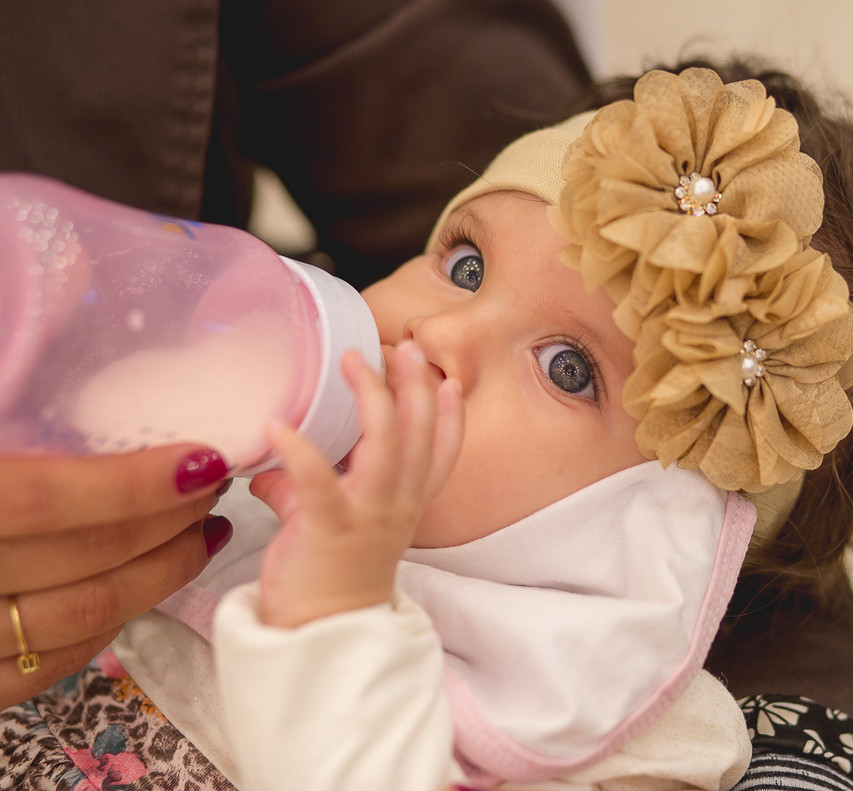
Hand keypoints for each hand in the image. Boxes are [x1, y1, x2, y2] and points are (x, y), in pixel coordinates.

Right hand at [0, 445, 230, 707]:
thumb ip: (24, 439)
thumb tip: (96, 421)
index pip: (45, 501)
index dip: (134, 484)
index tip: (201, 462)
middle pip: (88, 558)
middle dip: (170, 520)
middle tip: (211, 487)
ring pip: (88, 613)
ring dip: (162, 571)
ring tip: (201, 531)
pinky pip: (59, 662)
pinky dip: (116, 620)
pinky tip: (146, 584)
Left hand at [250, 342, 462, 627]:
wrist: (324, 637)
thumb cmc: (331, 582)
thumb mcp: (328, 524)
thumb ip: (302, 488)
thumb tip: (268, 466)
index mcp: (404, 504)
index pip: (442, 453)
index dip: (451, 415)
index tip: (449, 380)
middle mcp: (397, 505)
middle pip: (420, 435)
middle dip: (416, 386)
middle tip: (405, 347)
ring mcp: (369, 516)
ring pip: (387, 446)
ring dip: (373, 398)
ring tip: (354, 362)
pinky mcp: (330, 529)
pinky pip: (319, 484)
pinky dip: (299, 452)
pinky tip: (278, 427)